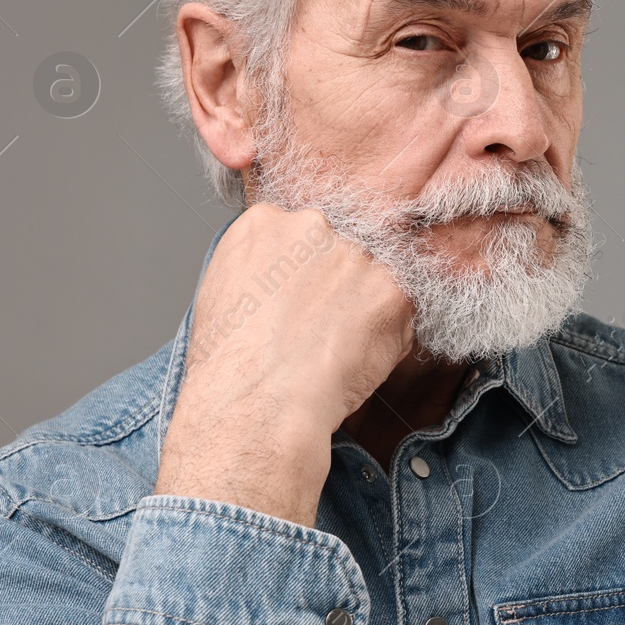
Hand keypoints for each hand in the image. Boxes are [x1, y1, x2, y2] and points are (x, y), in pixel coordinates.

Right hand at [154, 205, 414, 527]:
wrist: (259, 401)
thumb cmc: (232, 364)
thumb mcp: (222, 295)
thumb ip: (263, 271)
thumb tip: (287, 280)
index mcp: (264, 223)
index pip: (301, 234)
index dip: (306, 272)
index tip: (304, 300)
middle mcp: (313, 227)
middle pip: (342, 249)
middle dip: (339, 285)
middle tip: (322, 329)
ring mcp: (356, 254)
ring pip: (374, 279)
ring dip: (365, 311)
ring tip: (334, 349)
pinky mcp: (392, 289)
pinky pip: (401, 311)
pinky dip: (387, 338)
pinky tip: (355, 360)